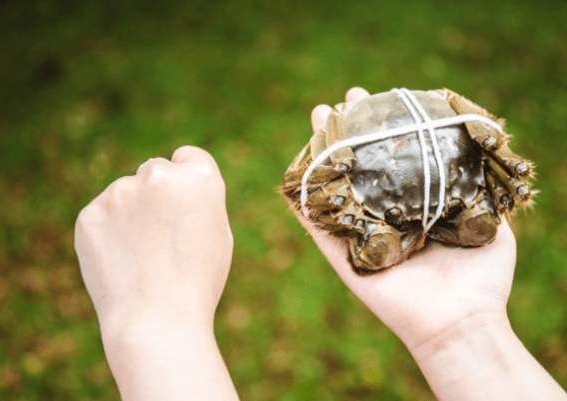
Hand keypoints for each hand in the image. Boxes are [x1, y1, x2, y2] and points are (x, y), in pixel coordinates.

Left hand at [74, 146, 232, 335]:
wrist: (157, 320)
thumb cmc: (198, 281)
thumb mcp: (217, 233)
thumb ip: (197, 200)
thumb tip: (175, 186)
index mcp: (199, 177)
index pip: (189, 157)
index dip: (188, 178)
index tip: (183, 201)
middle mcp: (158, 175)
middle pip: (155, 171)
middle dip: (158, 195)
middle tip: (163, 237)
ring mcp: (119, 192)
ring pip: (126, 194)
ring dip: (132, 213)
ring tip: (142, 256)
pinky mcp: (90, 214)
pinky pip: (103, 215)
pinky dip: (110, 232)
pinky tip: (121, 261)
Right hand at [303, 87, 516, 351]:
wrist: (460, 321)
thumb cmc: (481, 277)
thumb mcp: (491, 222)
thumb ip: (482, 191)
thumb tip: (482, 155)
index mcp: (414, 207)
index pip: (393, 159)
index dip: (384, 127)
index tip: (378, 96)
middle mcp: (385, 216)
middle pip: (360, 166)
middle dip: (351, 130)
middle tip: (344, 100)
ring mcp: (362, 235)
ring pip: (334, 186)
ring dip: (322, 153)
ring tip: (317, 117)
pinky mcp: (343, 258)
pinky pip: (315, 227)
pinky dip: (301, 202)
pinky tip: (291, 174)